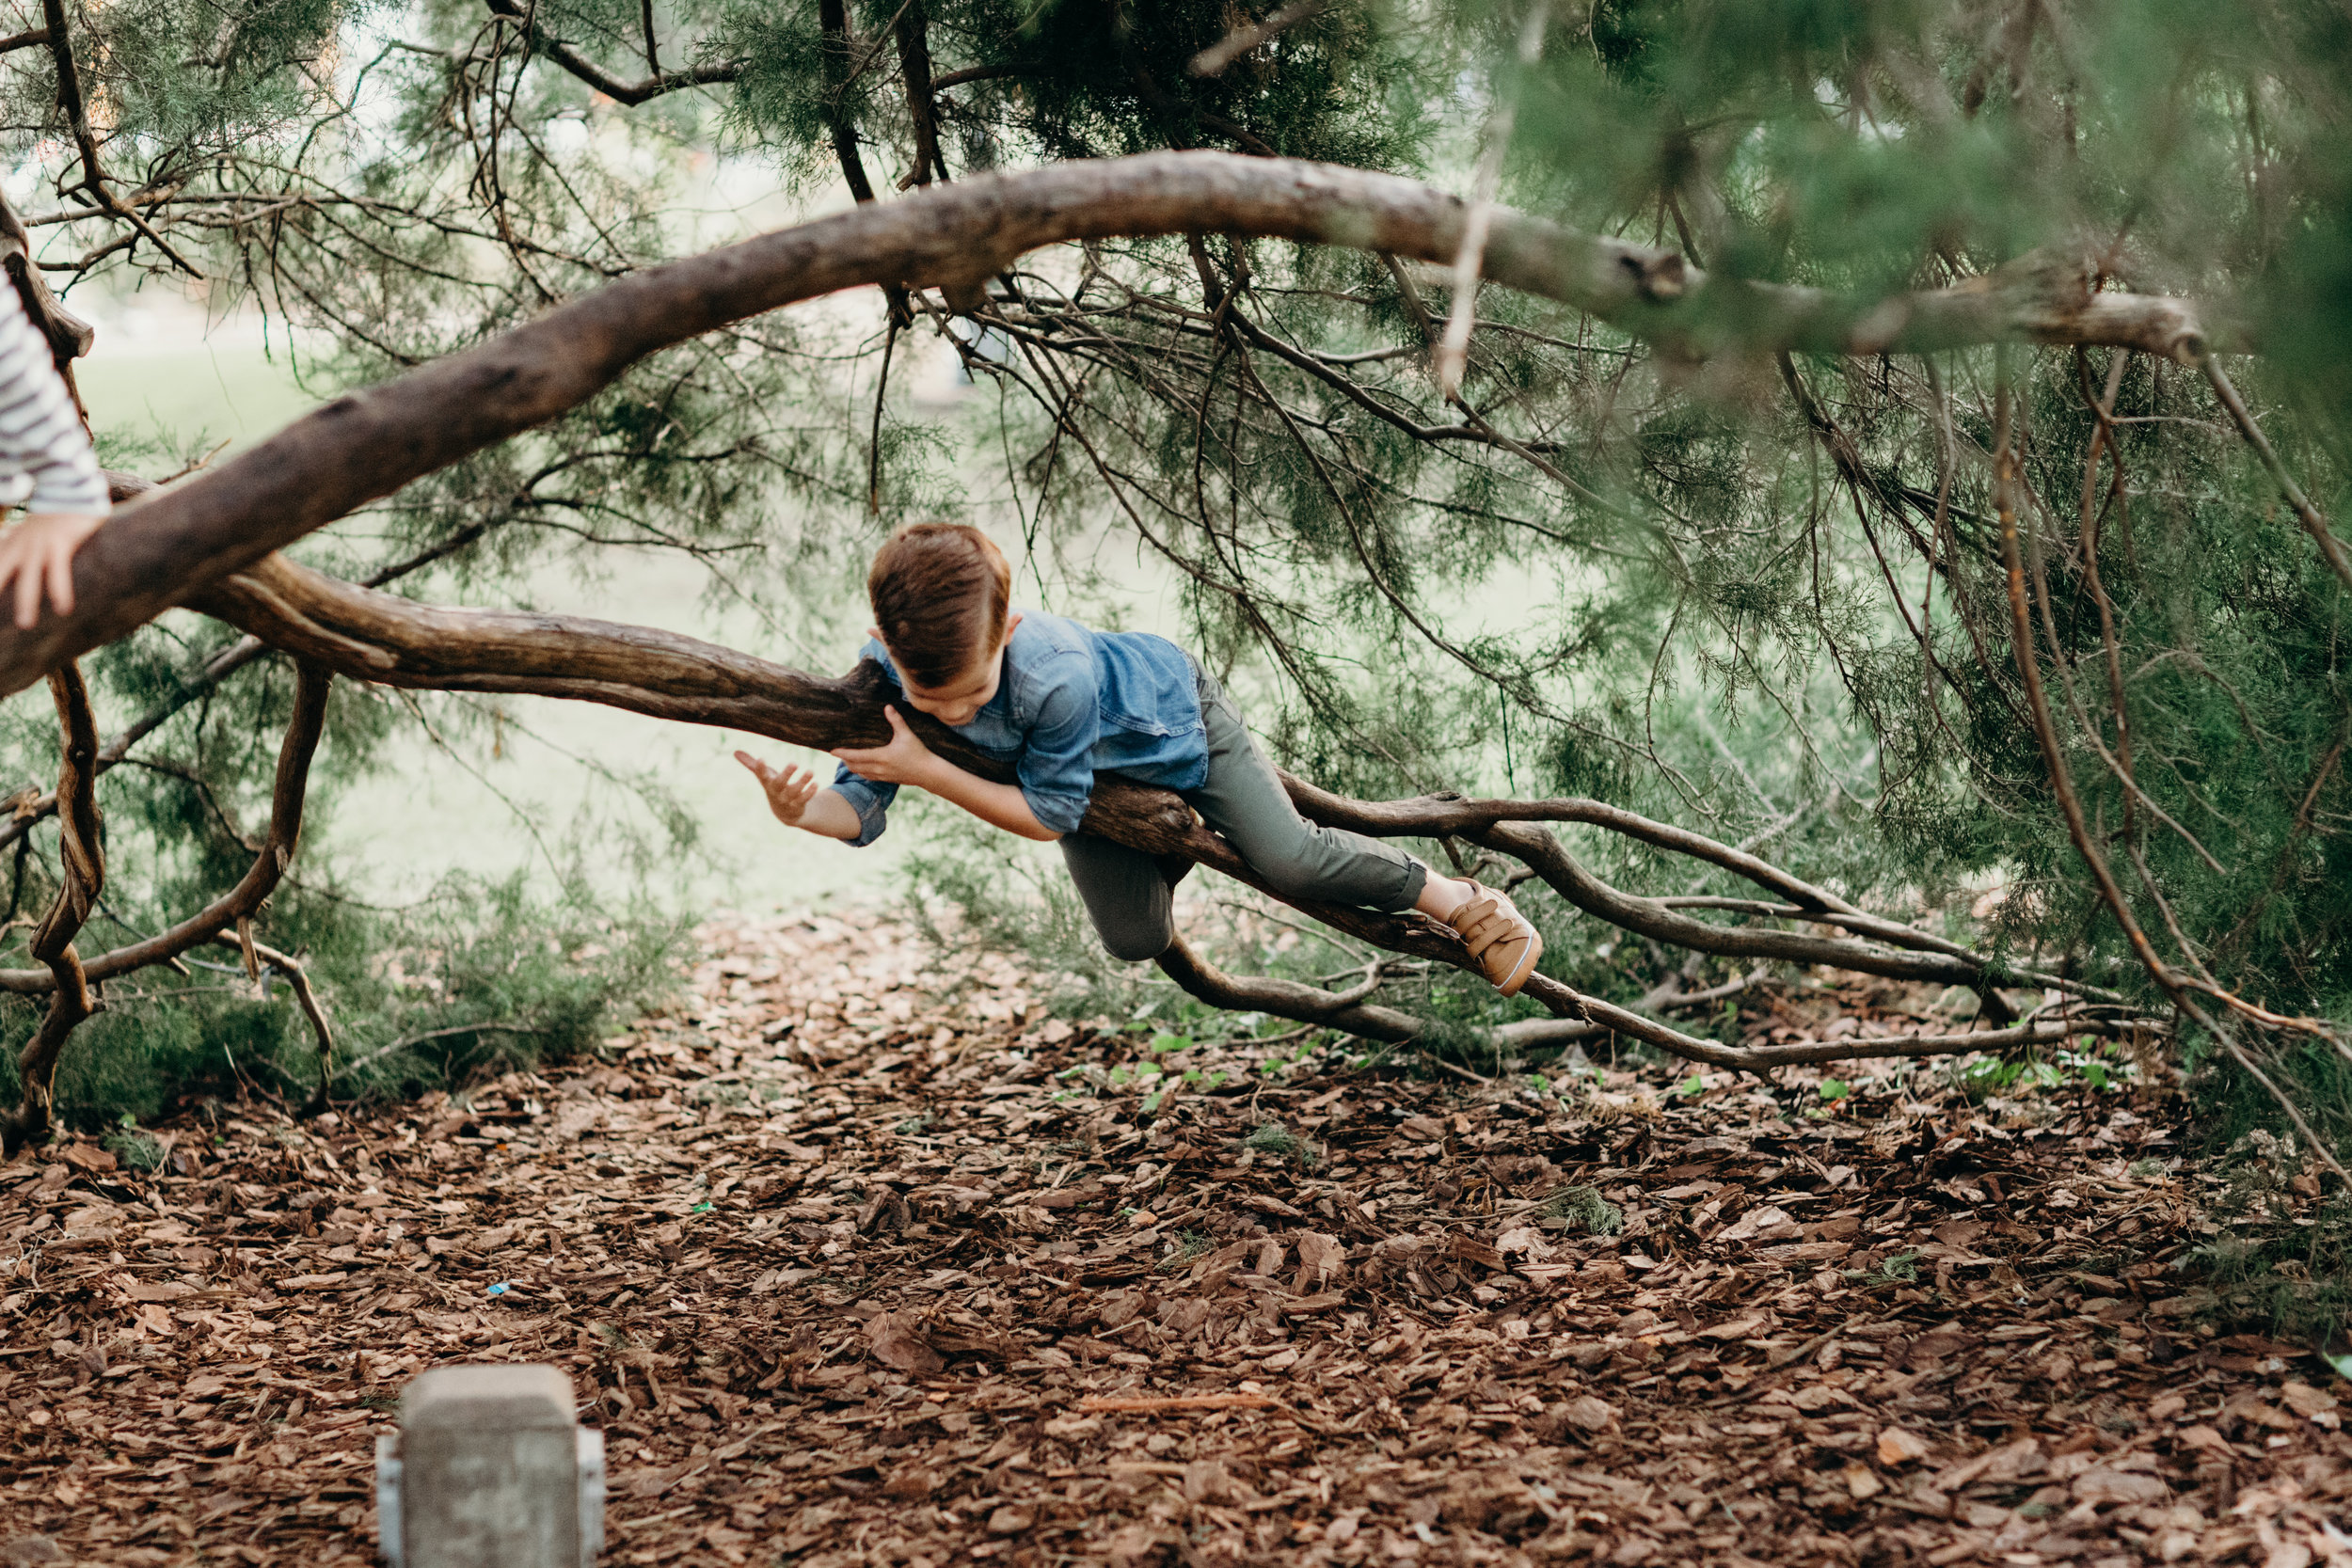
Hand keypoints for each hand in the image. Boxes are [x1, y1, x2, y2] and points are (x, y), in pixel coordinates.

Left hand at [0, 512, 104, 628]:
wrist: (71, 489)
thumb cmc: (52, 512)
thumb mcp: (28, 526)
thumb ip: (16, 536)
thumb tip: (6, 541)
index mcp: (12, 542)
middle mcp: (22, 545)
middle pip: (2, 572)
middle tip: (1, 621)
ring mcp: (40, 545)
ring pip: (29, 578)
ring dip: (26, 602)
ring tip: (26, 624)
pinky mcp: (60, 544)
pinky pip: (58, 572)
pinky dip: (59, 590)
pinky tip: (63, 608)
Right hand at [735, 750, 823, 826]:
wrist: (785, 813)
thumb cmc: (774, 788)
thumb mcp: (764, 776)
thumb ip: (751, 764)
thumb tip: (735, 752)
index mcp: (767, 783)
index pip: (762, 775)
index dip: (761, 768)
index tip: (761, 759)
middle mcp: (776, 792)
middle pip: (779, 784)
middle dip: (786, 774)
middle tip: (794, 763)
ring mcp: (787, 800)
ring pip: (794, 791)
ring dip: (802, 782)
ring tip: (811, 771)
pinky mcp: (798, 806)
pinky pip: (804, 799)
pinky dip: (809, 792)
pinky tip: (816, 783)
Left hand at [829, 705, 938, 785]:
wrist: (928, 773)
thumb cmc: (918, 753)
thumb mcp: (907, 735)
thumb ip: (896, 720)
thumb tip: (887, 707)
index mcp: (881, 757)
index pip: (856, 756)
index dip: (843, 753)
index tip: (832, 750)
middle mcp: (878, 768)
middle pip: (854, 766)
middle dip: (844, 760)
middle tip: (837, 753)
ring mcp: (882, 776)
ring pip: (860, 773)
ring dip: (852, 766)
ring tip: (847, 759)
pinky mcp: (887, 779)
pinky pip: (868, 777)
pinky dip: (861, 772)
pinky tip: (861, 768)